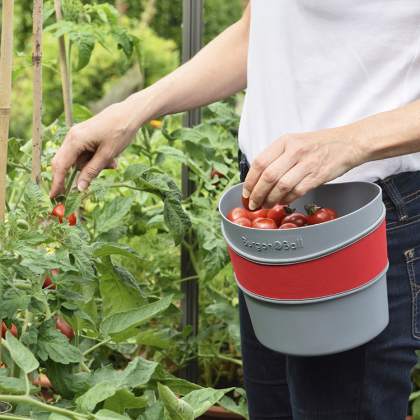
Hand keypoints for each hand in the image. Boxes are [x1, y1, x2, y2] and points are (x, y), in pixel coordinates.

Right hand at [50, 100, 141, 197]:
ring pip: (80, 160)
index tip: (55, 196)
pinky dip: (96, 159)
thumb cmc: (120, 131)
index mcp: (75, 140)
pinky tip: (111, 158)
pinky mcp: (85, 137)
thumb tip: (80, 187)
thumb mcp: (107, 155)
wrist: (129, 114)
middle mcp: (72, 137)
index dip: (57, 182)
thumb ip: (92, 171)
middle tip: (83, 188)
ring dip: (94, 166)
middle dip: (79, 175)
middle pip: (66, 163)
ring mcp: (78, 136)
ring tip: (113, 163)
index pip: (61, 166)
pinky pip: (86, 154)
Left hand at [242, 126, 363, 209]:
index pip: (259, 162)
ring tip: (266, 205)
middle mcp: (294, 150)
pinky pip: (296, 191)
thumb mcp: (294, 143)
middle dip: (257, 194)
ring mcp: (307, 163)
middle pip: (268, 176)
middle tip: (253, 204)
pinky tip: (282, 201)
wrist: (348, 143)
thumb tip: (257, 180)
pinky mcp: (318, 175)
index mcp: (284, 141)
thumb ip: (276, 157)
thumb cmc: (317, 145)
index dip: (250, 181)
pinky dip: (286, 199)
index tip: (246, 192)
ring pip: (281, 186)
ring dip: (270, 199)